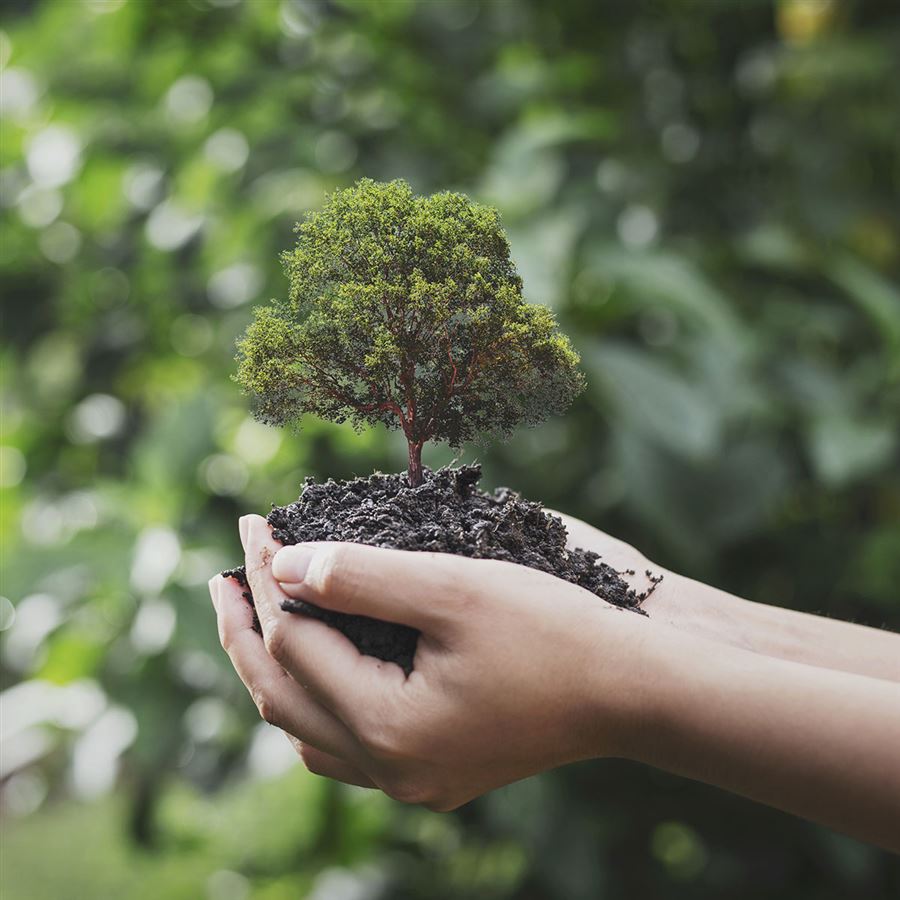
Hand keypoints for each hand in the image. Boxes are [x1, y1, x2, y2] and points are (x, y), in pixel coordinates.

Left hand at [208, 514, 650, 810]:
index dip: (265, 580)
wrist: (629, 688)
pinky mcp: (432, 772)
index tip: (253, 523)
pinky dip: (314, 697)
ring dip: (273, 668)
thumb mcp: (453, 588)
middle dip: (244, 629)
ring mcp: (411, 779)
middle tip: (222, 573)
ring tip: (254, 613)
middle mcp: (391, 770)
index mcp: (390, 728)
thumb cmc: (552, 630)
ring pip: (306, 728)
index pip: (293, 644)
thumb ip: (361, 576)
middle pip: (282, 697)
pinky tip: (314, 663)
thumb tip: (282, 566)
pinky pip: (343, 744)